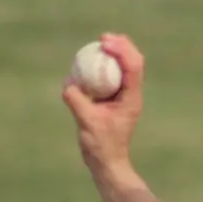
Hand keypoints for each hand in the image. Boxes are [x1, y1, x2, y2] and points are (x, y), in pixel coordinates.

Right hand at [61, 33, 144, 176]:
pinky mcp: (116, 101)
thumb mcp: (87, 123)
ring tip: (100, 44)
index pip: (133, 66)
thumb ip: (77, 101)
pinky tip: (91, 63)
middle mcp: (132, 95)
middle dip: (122, 46)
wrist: (108, 163)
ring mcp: (125, 97)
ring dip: (115, 54)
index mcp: (132, 98)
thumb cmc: (101, 146)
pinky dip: (105, 68)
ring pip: (126, 68)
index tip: (104, 42)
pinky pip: (113, 78)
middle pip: (134, 62)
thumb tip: (68, 83)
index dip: (121, 49)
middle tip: (103, 38)